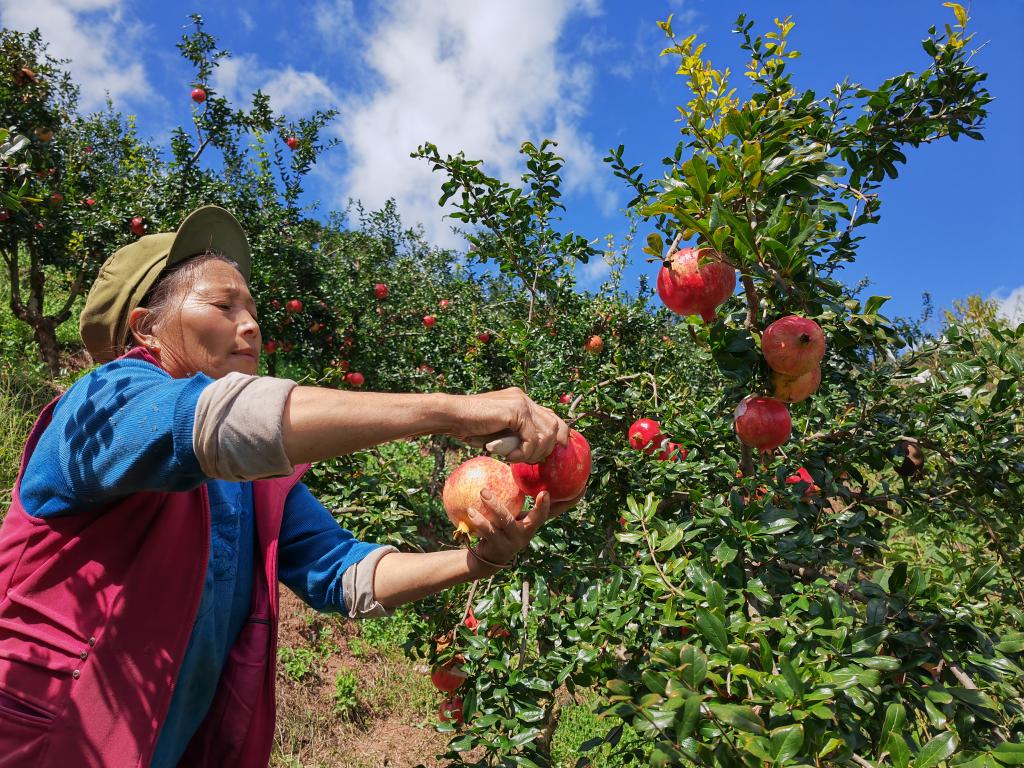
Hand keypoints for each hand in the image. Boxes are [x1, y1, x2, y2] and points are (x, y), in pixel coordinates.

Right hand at [449, 387, 568, 463]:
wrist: (453, 416)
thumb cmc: (471, 426)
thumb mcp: (500, 432)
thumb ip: (517, 435)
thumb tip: (535, 451)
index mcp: (521, 401)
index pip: (550, 416)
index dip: (558, 434)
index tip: (556, 450)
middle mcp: (524, 399)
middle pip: (555, 424)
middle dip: (548, 447)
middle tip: (531, 460)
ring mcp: (521, 403)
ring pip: (546, 433)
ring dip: (534, 452)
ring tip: (517, 458)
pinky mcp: (516, 411)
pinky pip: (531, 438)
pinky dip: (523, 452)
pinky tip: (509, 457)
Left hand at [466, 486, 585, 569]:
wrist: (486, 556)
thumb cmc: (500, 527)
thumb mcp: (512, 513)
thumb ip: (517, 496)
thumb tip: (517, 466)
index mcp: (532, 522)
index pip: (555, 511)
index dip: (570, 502)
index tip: (581, 489)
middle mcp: (527, 533)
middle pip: (538, 518)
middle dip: (542, 505)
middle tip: (542, 490)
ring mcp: (514, 542)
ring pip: (506, 521)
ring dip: (495, 505)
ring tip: (483, 492)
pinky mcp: (499, 548)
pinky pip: (488, 530)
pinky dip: (479, 519)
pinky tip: (470, 510)